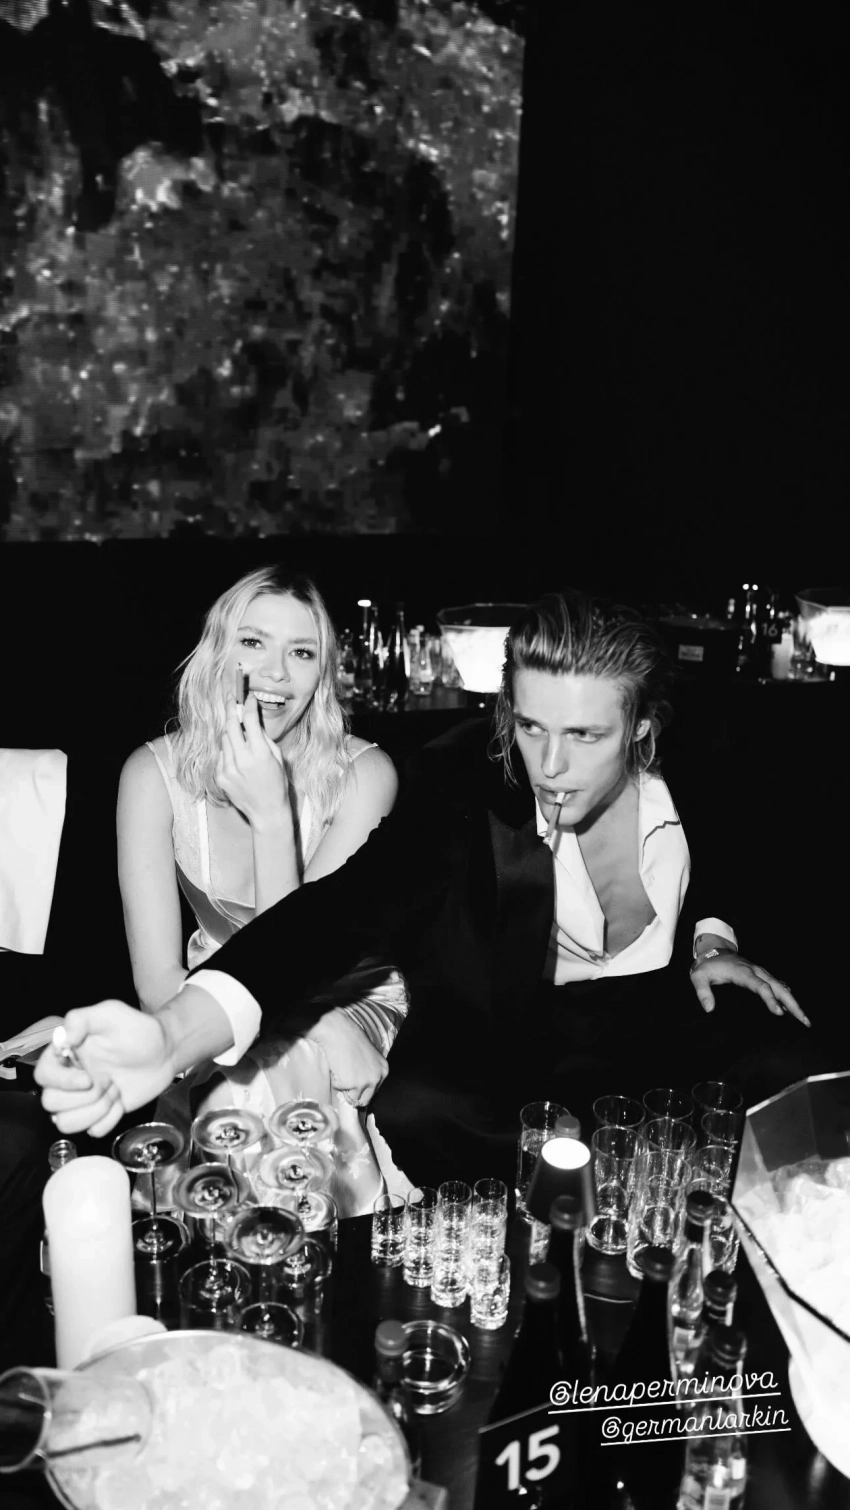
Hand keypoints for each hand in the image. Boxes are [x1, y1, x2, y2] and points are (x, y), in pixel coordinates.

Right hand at [34, 1002, 175, 1137]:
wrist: (164, 1052)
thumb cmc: (137, 1030)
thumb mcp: (111, 1013)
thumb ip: (82, 1018)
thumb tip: (64, 1037)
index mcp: (66, 1055)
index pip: (42, 1075)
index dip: (61, 1082)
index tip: (88, 1078)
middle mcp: (70, 1079)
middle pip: (50, 1103)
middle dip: (83, 1097)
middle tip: (108, 1082)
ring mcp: (84, 1099)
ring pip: (65, 1123)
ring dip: (94, 1111)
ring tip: (114, 1093)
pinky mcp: (100, 1114)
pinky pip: (92, 1131)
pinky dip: (109, 1120)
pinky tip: (120, 1102)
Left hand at [216, 691, 289, 828]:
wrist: (267, 812)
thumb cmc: (277, 784)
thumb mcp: (277, 758)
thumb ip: (264, 739)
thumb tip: (253, 721)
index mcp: (260, 754)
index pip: (250, 720)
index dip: (248, 705)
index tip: (248, 698)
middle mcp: (242, 760)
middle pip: (231, 725)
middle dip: (231, 709)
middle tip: (231, 699)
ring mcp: (229, 769)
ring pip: (224, 739)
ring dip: (231, 732)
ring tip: (239, 735)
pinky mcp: (221, 777)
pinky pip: (222, 755)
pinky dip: (228, 751)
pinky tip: (237, 758)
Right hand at [307, 1008, 388, 1107]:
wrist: (338, 1030)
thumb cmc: (350, 1039)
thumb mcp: (368, 1056)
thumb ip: (368, 1071)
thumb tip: (360, 1089)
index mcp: (383, 1070)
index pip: (373, 1091)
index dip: (362, 1089)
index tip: (354, 1081)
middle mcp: (377, 1078)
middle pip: (365, 1099)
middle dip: (354, 1094)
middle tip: (346, 1078)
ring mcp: (364, 1082)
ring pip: (352, 1099)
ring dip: (344, 1088)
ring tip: (342, 1070)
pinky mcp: (350, 1084)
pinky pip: (338, 1089)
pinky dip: (335, 1081)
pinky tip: (337, 1066)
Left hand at [689, 951, 810, 1026]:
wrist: (713, 950)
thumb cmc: (707, 966)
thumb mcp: (698, 976)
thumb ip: (703, 992)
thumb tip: (709, 1009)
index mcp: (743, 973)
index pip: (761, 987)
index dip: (770, 999)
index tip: (779, 1013)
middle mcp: (756, 972)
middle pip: (779, 987)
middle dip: (793, 1003)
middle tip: (804, 1020)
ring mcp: (761, 973)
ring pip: (782, 987)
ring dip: (794, 1002)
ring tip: (804, 1019)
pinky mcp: (762, 975)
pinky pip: (778, 986)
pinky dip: (787, 997)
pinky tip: (792, 1009)